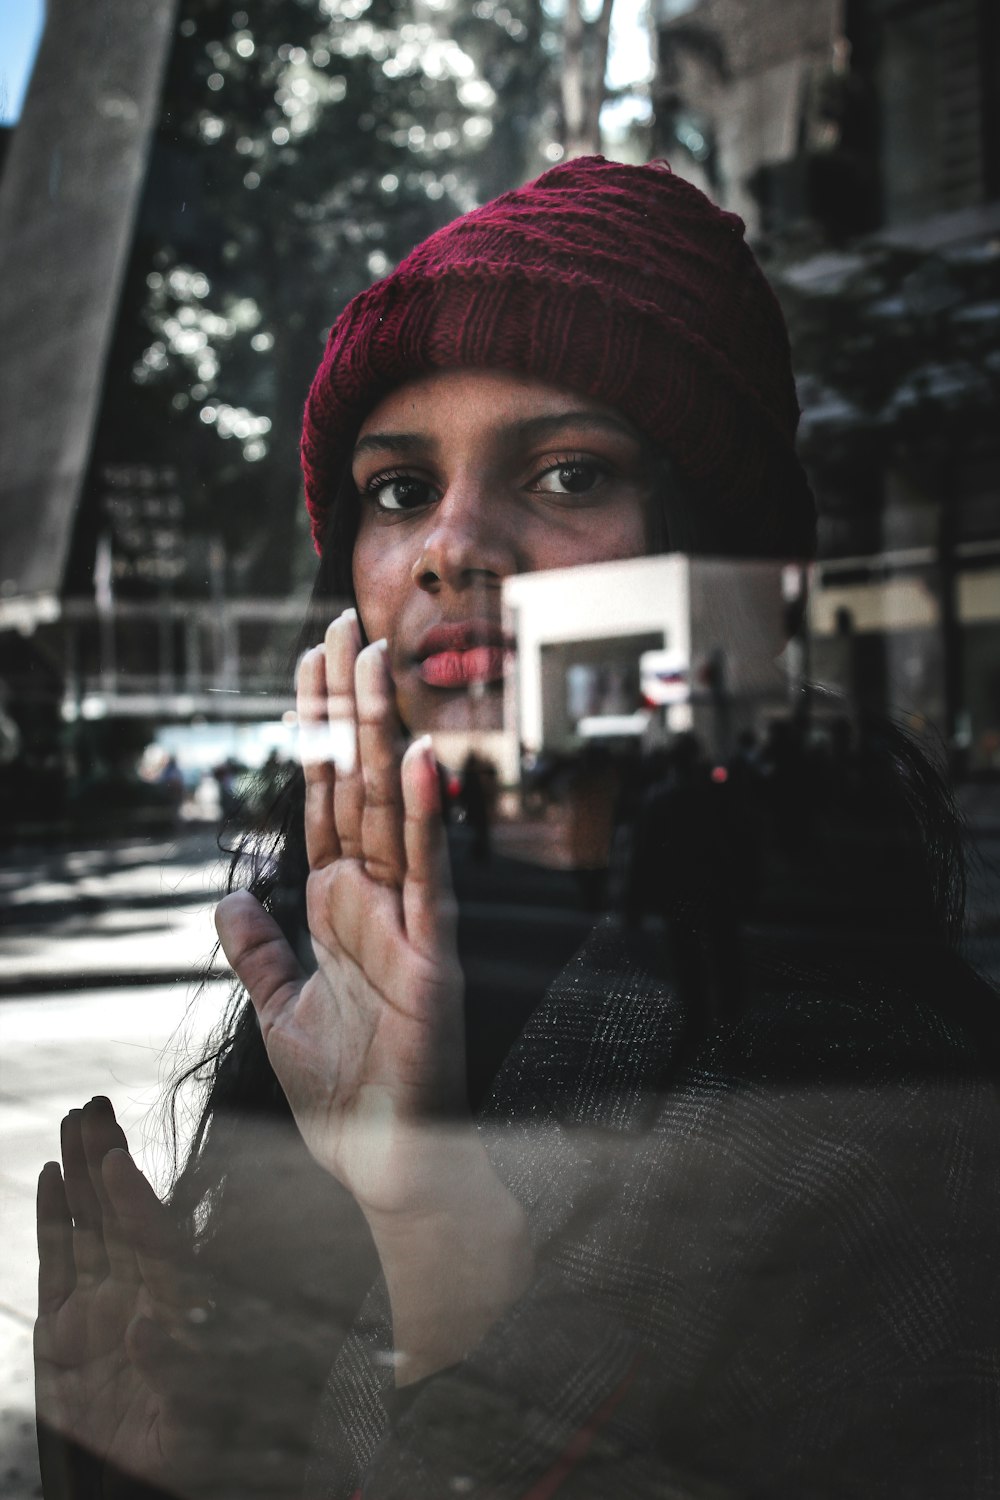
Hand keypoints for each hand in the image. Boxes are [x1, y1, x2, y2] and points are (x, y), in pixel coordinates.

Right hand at [34, 1099, 213, 1497]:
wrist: (150, 1476)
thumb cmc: (191, 1448)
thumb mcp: (194, 1418)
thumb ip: (177, 1373)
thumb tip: (148, 1330)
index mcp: (174, 1306)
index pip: (155, 1241)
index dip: (136, 1201)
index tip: (116, 1161)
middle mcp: (138, 1293)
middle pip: (121, 1215)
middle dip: (106, 1160)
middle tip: (94, 1108)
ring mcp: (98, 1305)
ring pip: (88, 1225)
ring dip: (79, 1173)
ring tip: (73, 1122)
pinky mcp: (63, 1328)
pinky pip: (57, 1260)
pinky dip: (52, 1218)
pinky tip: (49, 1176)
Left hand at [215, 611, 530, 1380]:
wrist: (384, 1162)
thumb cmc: (342, 1093)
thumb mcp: (279, 1010)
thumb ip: (259, 950)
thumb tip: (231, 897)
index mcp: (335, 907)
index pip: (319, 799)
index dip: (312, 734)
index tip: (309, 666)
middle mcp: (373, 900)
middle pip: (352, 784)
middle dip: (344, 706)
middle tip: (342, 624)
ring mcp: (406, 923)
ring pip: (387, 811)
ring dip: (378, 736)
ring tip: (372, 662)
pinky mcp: (432, 958)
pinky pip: (429, 880)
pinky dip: (424, 822)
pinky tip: (419, 763)